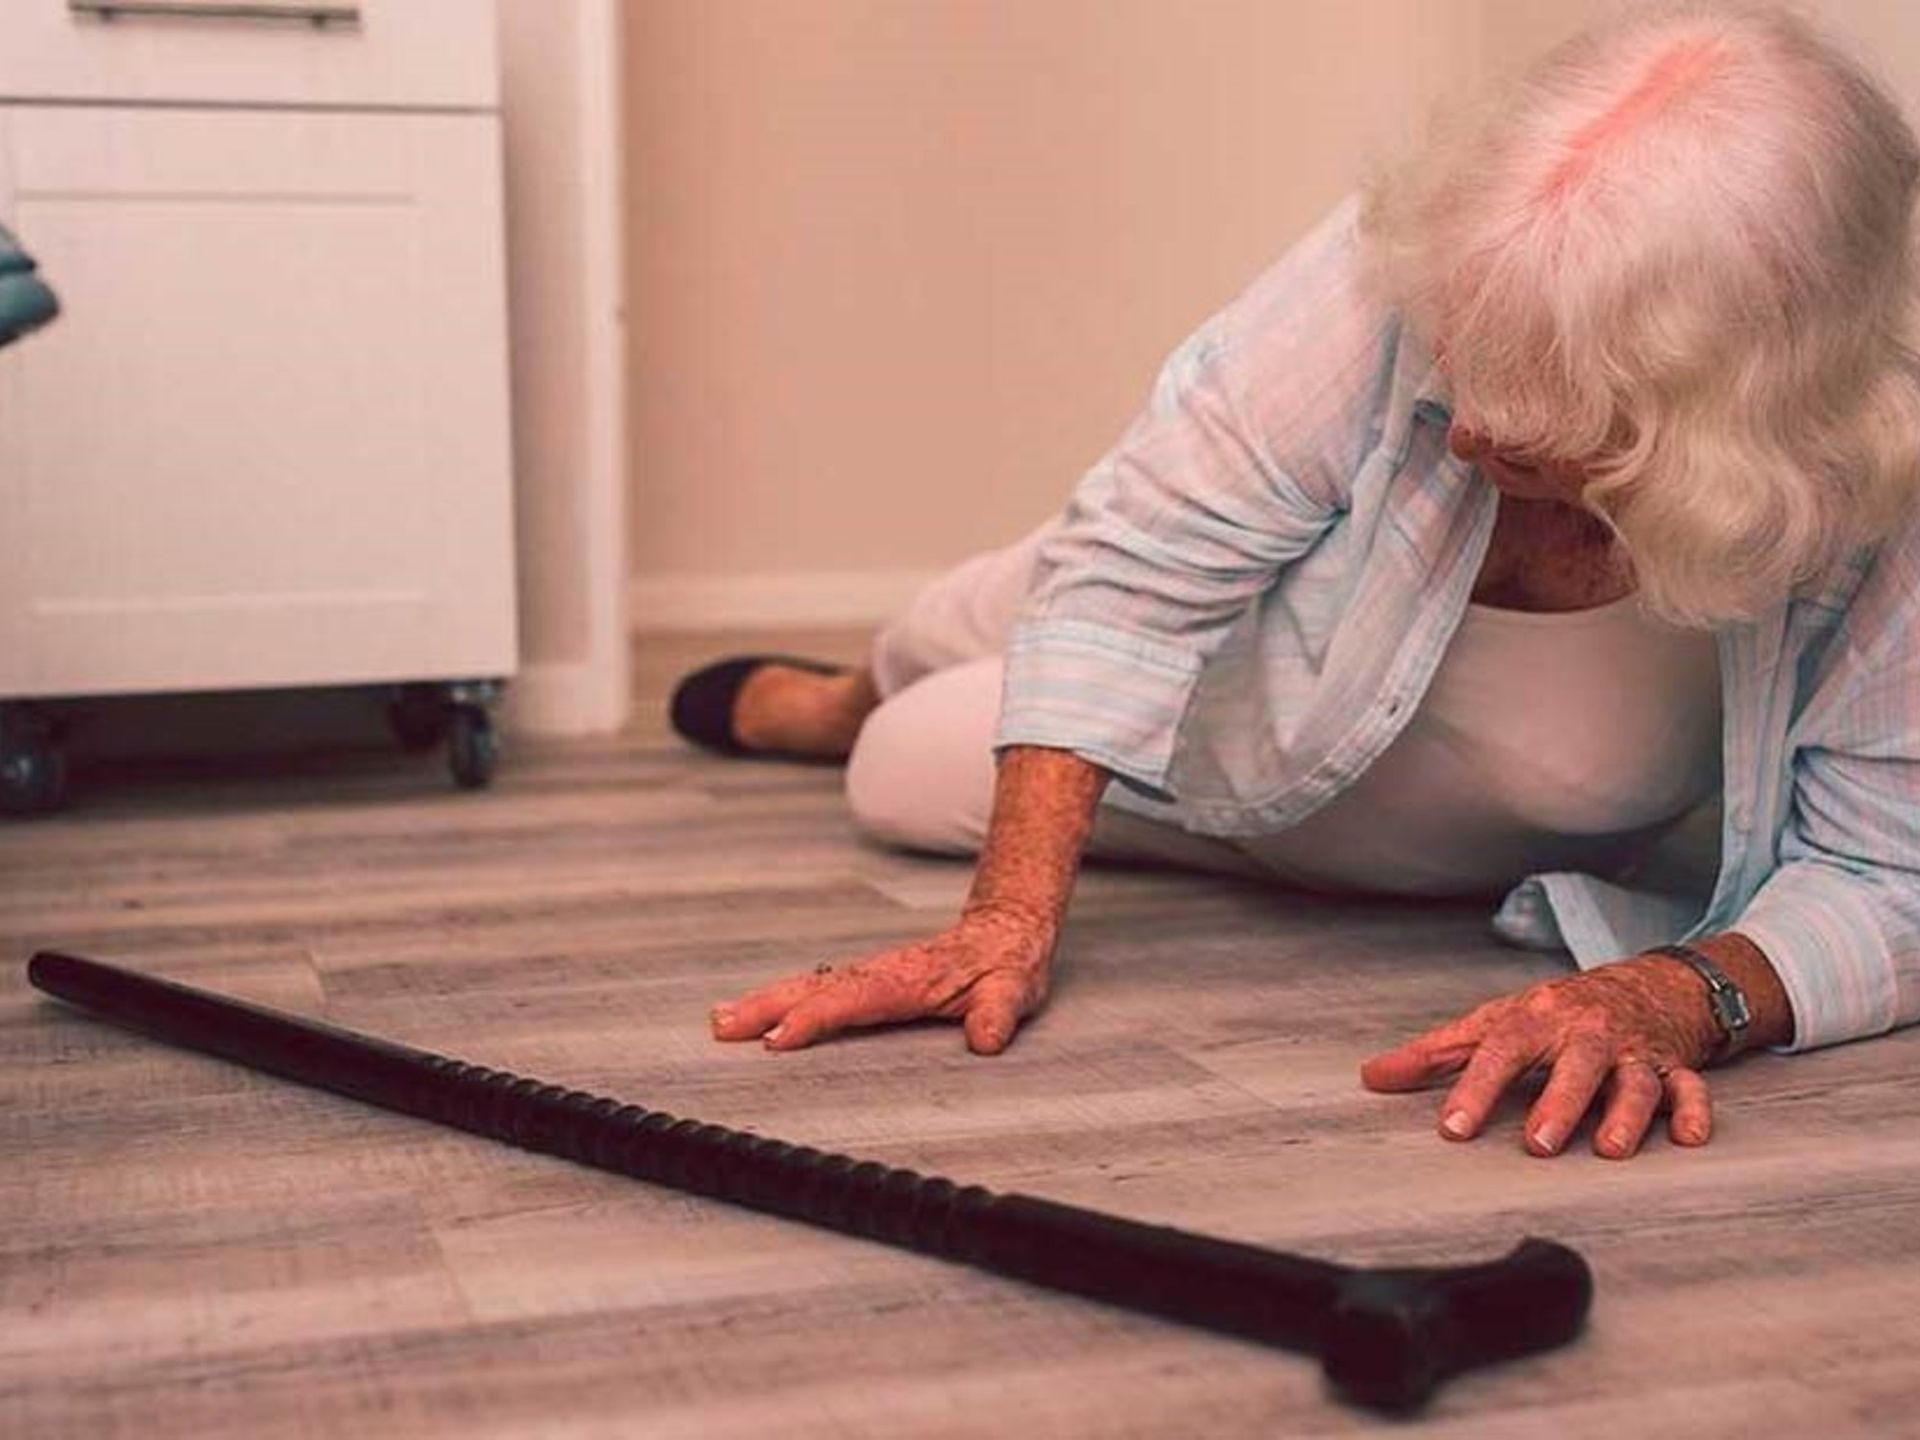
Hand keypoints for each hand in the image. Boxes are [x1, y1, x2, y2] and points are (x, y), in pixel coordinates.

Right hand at [709, 904, 1055, 1054]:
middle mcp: (880, 973)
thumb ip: (999, 1012)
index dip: (814, 1019)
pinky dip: (781, 998)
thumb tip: (986, 1039)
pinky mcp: (866, 978)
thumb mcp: (1014, 990)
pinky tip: (755, 1012)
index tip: (777, 1039)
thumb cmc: (1007, 965)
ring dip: (763, 1001)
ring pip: (808, 985)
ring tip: (720, 1020)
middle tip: (723, 1027)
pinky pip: (816, 987)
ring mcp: (869, 973)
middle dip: (766, 1006)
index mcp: (908, 980)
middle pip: (814, 988)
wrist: (1006, 928)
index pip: (853, 1001)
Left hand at [1359, 956, 1720, 1159]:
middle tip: (1537, 1145)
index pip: (1501, 1052)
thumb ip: (1435, 1054)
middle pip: (1574, 1066)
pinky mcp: (1676, 1069)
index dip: (1475, 1089)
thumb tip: (1372, 1077)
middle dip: (1559, 1104)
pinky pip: (1692, 1089)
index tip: (1453, 1129)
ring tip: (1610, 1149)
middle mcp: (1587, 1033)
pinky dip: (1695, 1111)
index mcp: (1537, 1018)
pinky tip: (1688, 1137)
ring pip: (1635, 1081)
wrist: (1649, 984)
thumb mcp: (1494, 1022)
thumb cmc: (1557, 1012)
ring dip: (1626, 1115)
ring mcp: (1635, 1051)